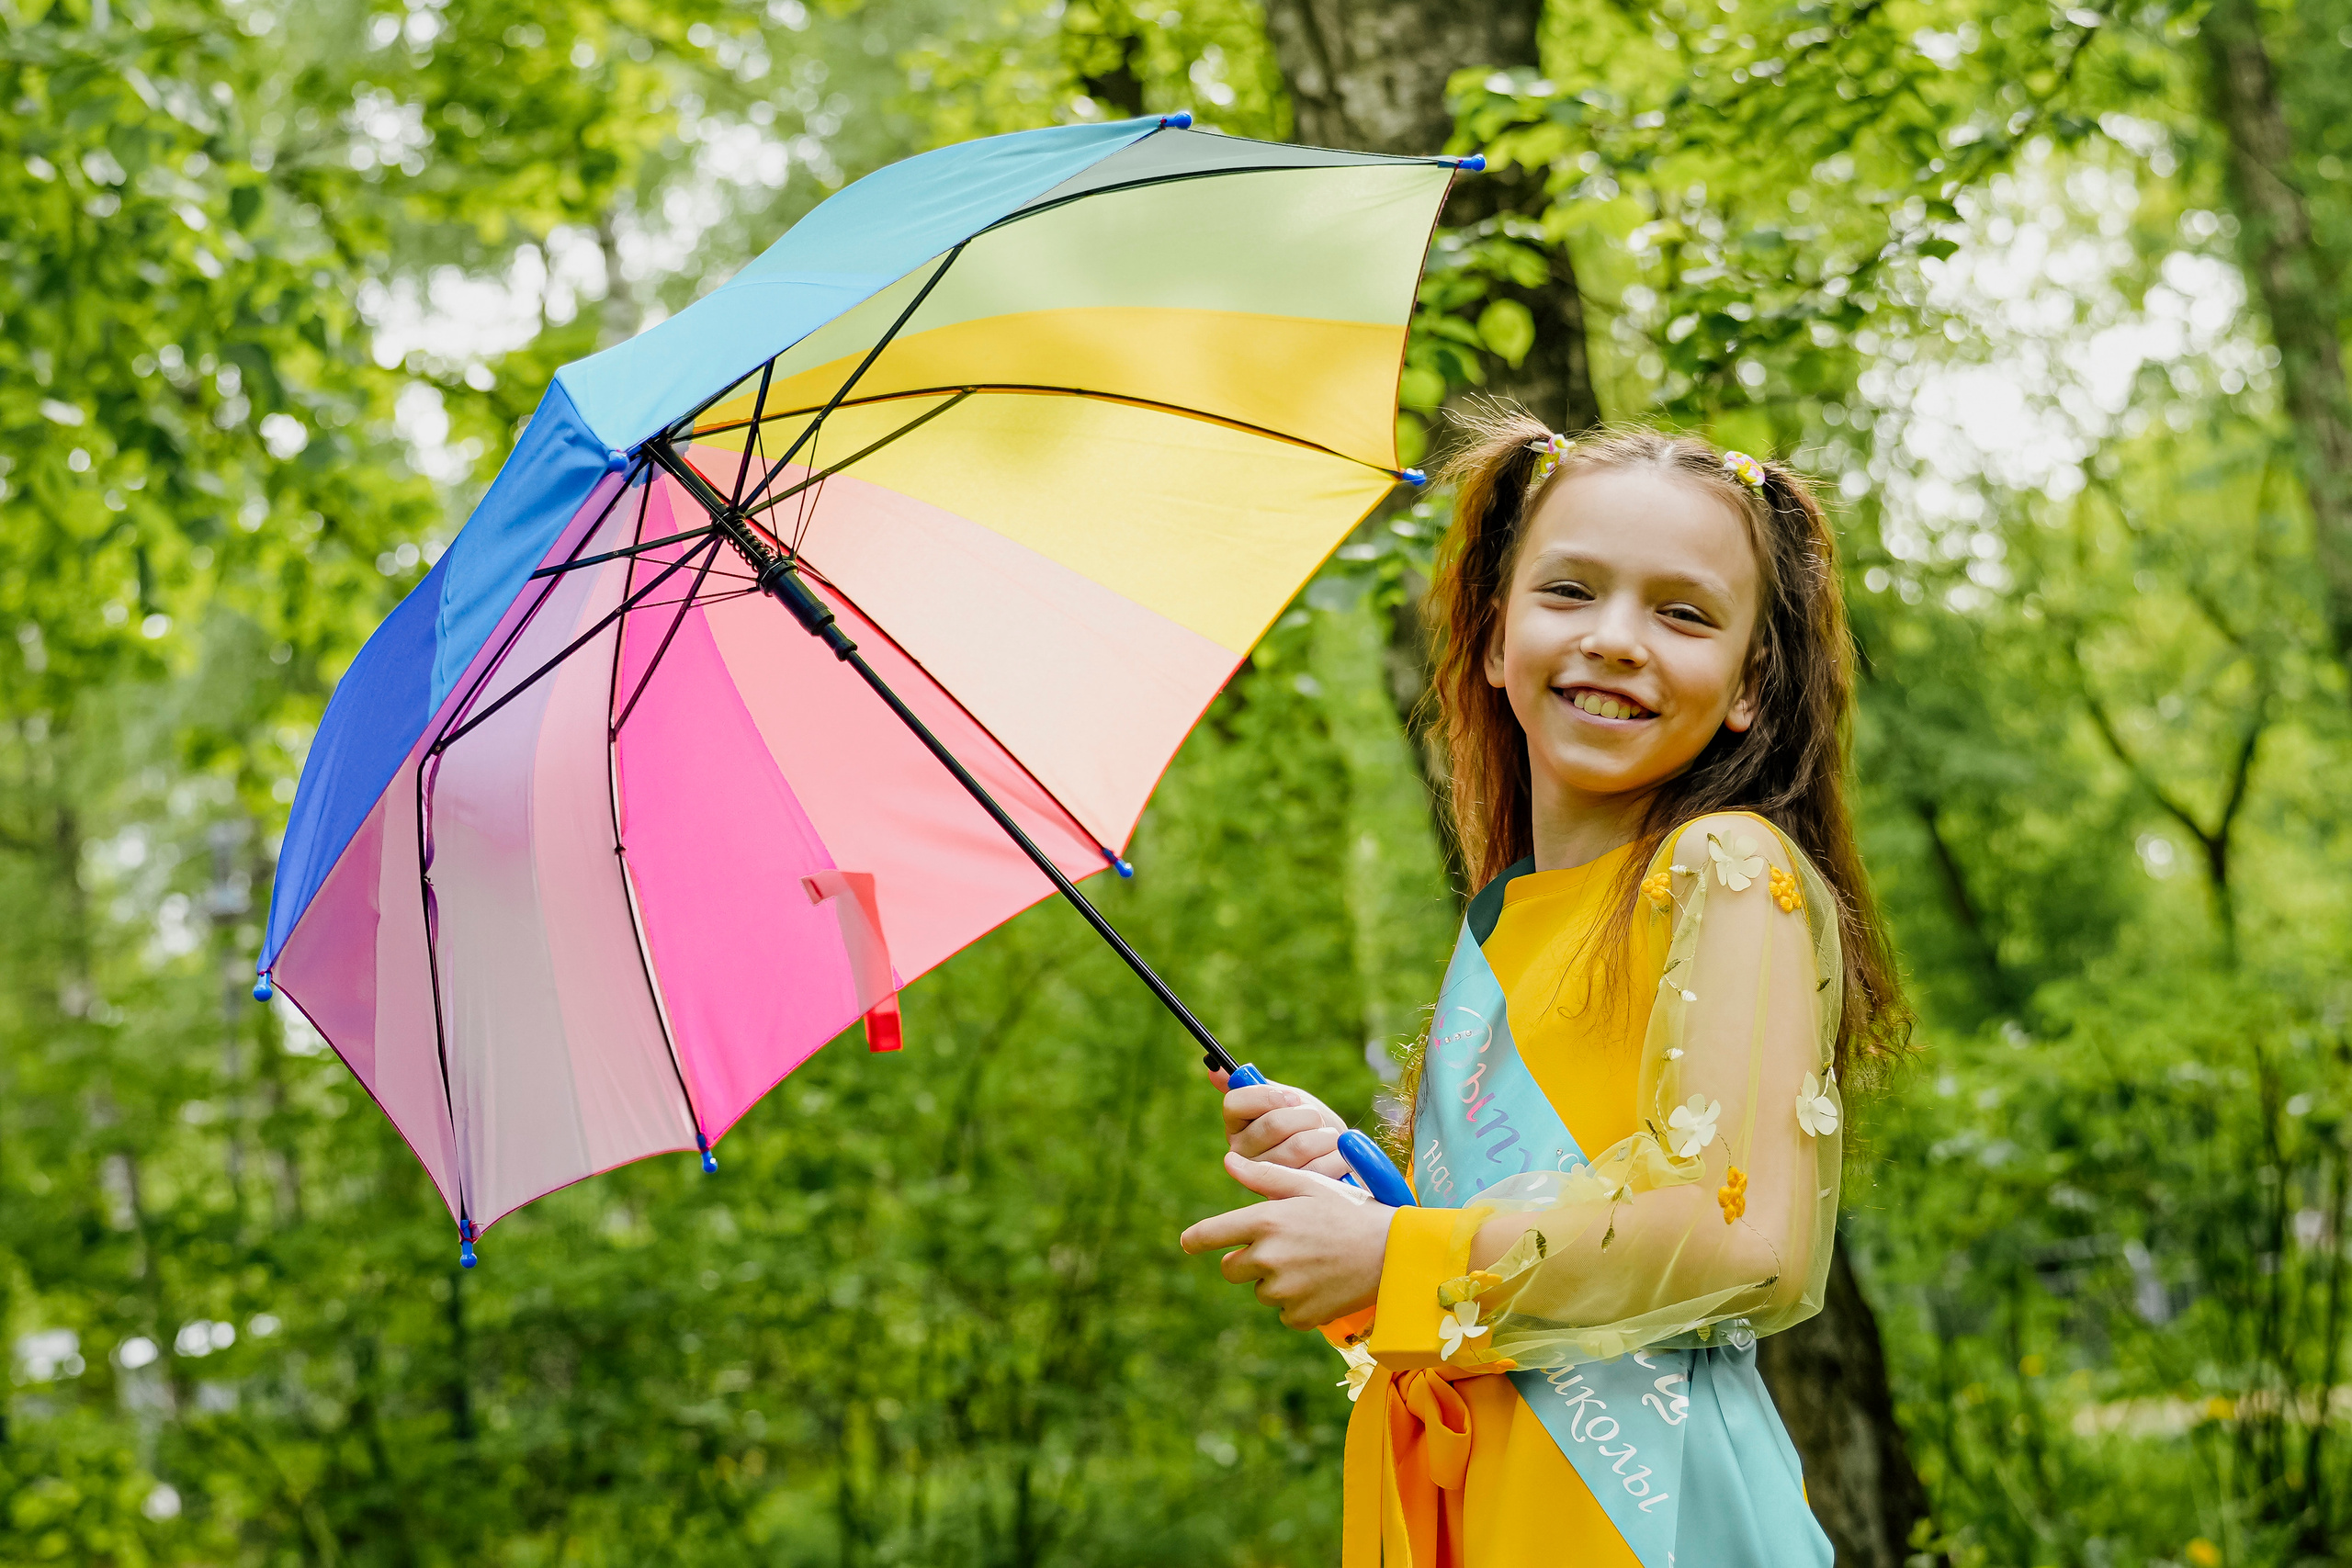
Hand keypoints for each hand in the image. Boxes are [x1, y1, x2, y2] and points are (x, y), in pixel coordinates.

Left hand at [1180, 1152, 1392, 1328]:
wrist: (1393, 1253)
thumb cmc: (1350, 1211)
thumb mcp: (1309, 1185)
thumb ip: (1264, 1176)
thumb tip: (1228, 1161)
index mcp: (1266, 1222)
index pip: (1211, 1235)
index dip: (1196, 1239)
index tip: (1188, 1243)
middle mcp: (1268, 1258)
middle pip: (1231, 1269)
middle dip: (1247, 1260)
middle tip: (1283, 1248)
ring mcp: (1284, 1291)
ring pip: (1261, 1291)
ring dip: (1277, 1281)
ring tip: (1313, 1263)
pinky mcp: (1300, 1317)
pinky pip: (1285, 1313)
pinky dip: (1298, 1303)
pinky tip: (1323, 1284)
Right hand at [1206, 1067, 1351, 1180]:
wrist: (1338, 1158)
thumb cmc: (1308, 1125)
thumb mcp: (1286, 1100)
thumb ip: (1258, 1086)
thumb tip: (1215, 1069)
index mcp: (1236, 1126)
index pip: (1234, 1103)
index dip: (1268, 1097)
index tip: (1291, 1098)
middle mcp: (1241, 1154)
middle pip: (1274, 1123)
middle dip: (1306, 1115)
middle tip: (1314, 1120)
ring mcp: (1264, 1178)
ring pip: (1300, 1145)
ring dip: (1324, 1135)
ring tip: (1325, 1138)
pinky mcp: (1292, 1195)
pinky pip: (1319, 1165)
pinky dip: (1334, 1154)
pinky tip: (1333, 1156)